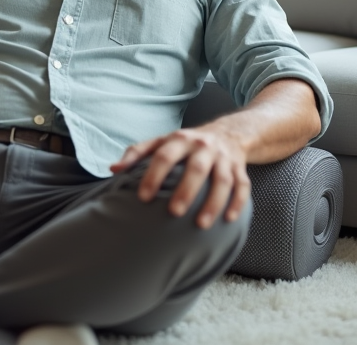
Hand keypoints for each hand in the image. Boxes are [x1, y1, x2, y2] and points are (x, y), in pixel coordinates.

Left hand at [111, 127, 250, 229]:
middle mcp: (203, 147)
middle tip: (174, 212)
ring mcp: (224, 158)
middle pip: (196, 168)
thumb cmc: (186, 144)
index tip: (142, 198)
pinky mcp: (239, 169)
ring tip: (201, 225)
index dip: (153, 175)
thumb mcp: (162, 142)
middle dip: (186, 190)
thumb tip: (113, 169)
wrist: (228, 132)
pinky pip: (242, 186)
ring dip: (213, 202)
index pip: (164, 156)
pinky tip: (228, 219)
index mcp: (180, 139)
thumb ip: (137, 153)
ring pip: (222, 180)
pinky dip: (237, 203)